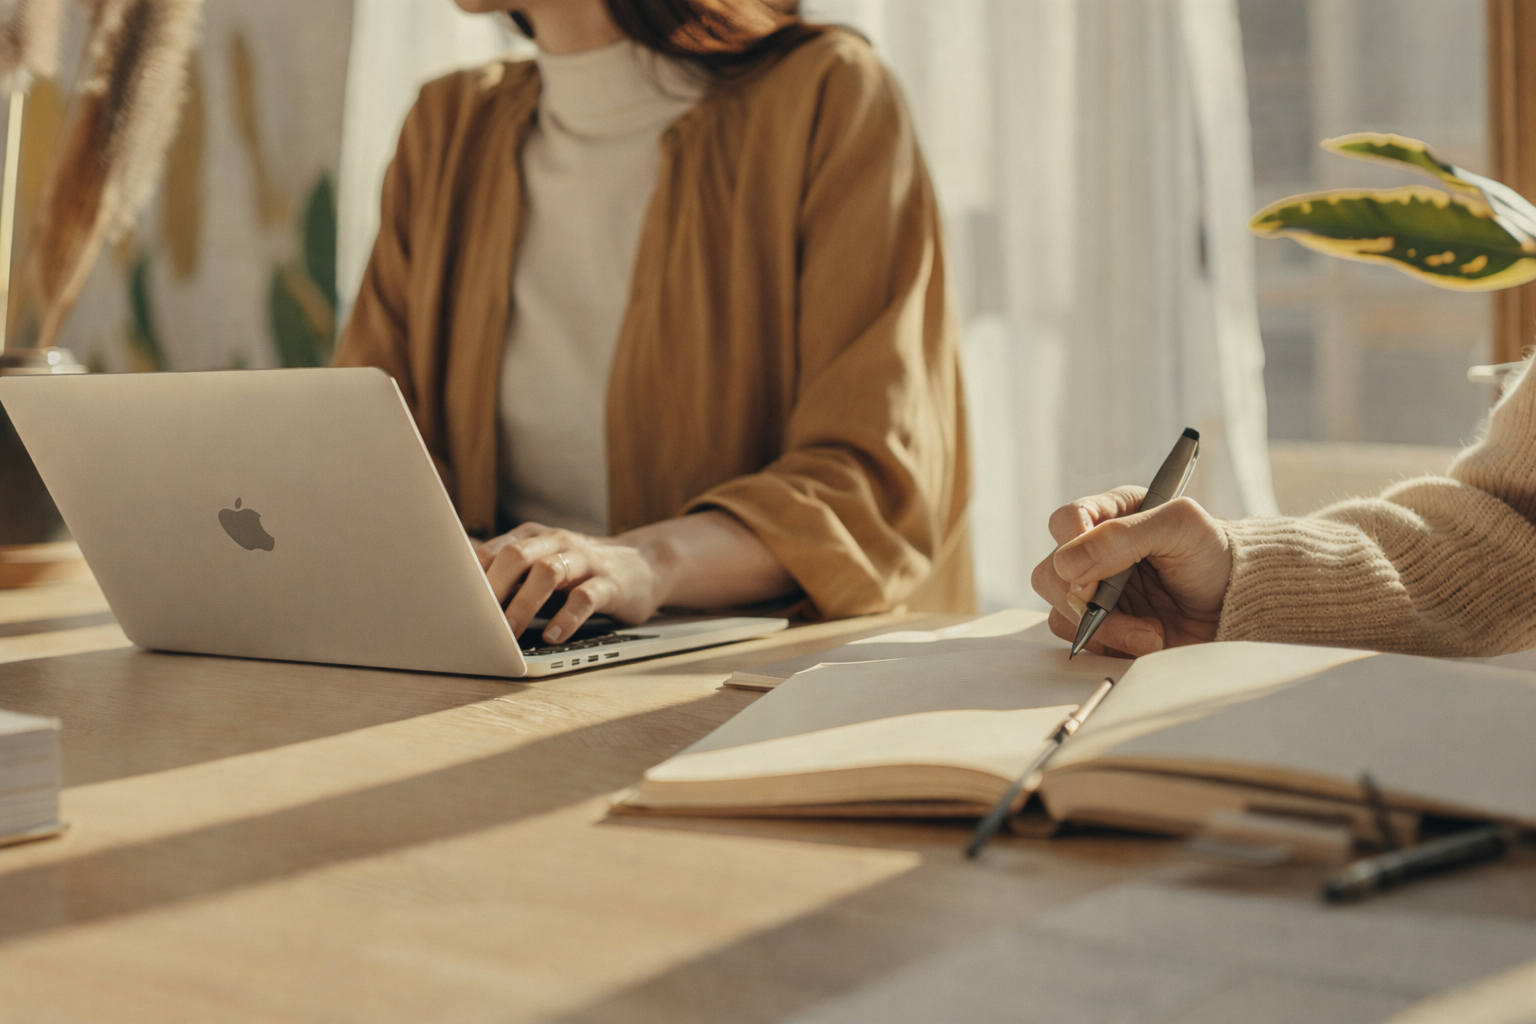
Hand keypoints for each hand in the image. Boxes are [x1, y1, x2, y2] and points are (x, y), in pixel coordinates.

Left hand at [476, 510, 795, 645]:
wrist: (643, 566)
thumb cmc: (578, 572)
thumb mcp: (540, 565)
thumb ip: (505, 573)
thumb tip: (452, 594)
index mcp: (532, 537)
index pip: (492, 551)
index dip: (468, 578)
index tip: (447, 605)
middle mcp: (556, 543)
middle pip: (517, 555)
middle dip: (493, 589)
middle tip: (474, 622)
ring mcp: (585, 561)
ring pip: (549, 573)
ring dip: (524, 605)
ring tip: (508, 635)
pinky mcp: (610, 583)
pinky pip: (586, 598)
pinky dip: (566, 618)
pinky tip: (553, 637)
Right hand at [1030, 487, 1232, 657]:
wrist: (1239, 607)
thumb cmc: (1215, 556)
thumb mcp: (1180, 527)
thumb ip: (1123, 536)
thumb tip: (1068, 564)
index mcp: (1112, 515)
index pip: (1065, 521)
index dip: (1070, 546)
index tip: (1090, 575)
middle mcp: (1095, 553)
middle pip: (1050, 572)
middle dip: (1081, 598)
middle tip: (1110, 608)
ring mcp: (1097, 593)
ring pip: (1061, 611)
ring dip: (1102, 628)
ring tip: (1149, 633)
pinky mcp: (1104, 628)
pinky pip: (1081, 640)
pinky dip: (1111, 646)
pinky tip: (1147, 640)